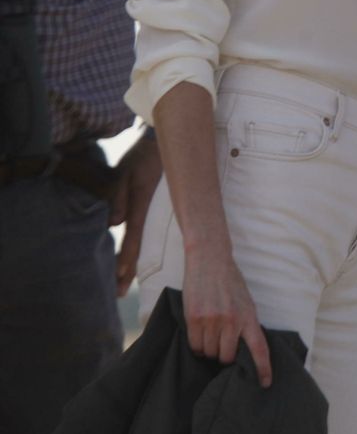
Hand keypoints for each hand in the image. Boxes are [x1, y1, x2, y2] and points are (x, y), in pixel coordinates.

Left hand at [109, 131, 163, 297]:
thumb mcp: (125, 172)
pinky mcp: (162, 208)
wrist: (165, 142)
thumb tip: (113, 224)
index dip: (126, 258)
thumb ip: (118, 197)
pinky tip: (138, 256)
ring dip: (136, 261)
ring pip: (146, 242)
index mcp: (143, 204)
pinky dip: (142, 246)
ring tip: (126, 280)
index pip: (133, 237)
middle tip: (119, 292)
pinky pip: (149, 232)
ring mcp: (160, 212)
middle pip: (140, 246)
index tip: (120, 278)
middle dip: (129, 270)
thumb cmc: (142, 156)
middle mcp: (153, 213)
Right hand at [183, 243, 271, 386]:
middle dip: (223, 357)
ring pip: (209, 352)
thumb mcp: (245, 302)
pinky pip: (194, 345)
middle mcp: (232, 321)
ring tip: (210, 332)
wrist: (210, 261)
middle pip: (226, 357)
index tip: (264, 384)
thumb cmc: (229, 283)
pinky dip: (197, 344)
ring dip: (209, 349)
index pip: (259, 348)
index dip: (263, 368)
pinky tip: (199, 331)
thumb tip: (243, 350)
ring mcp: (212, 320)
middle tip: (221, 345)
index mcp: (249, 316)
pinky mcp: (194, 318)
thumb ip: (245, 324)